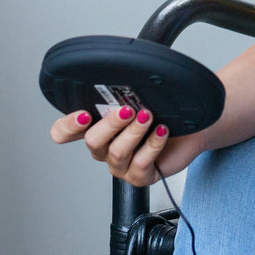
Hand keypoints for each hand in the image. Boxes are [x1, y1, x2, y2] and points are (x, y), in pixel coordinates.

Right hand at [50, 107, 199, 186]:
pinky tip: (162, 131)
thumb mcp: (137, 98)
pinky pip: (140, 163)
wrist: (190, 131)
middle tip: (127, 110)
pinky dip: (152, 144)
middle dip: (110, 123)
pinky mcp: (139, 177)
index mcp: (95, 128)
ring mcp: (120, 165)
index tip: (84, 115)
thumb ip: (120, 93)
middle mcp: (104, 149)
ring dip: (134, 132)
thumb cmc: (161, 112)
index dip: (68, 126)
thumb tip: (119, 77)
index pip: (64, 132)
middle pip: (92, 141)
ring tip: (148, 116)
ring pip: (117, 152)